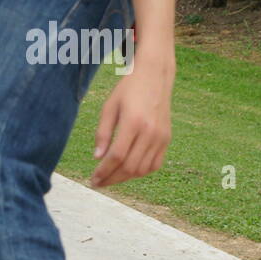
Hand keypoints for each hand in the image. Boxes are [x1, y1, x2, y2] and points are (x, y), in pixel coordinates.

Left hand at [90, 59, 173, 187]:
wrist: (155, 77)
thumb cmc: (128, 90)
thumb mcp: (109, 107)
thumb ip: (103, 133)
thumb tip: (97, 158)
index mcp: (133, 122)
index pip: (117, 156)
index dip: (103, 171)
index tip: (93, 179)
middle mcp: (150, 132)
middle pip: (129, 167)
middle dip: (112, 179)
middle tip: (99, 182)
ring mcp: (161, 137)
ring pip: (142, 169)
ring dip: (125, 177)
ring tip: (111, 177)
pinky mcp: (167, 139)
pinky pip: (154, 165)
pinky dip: (141, 172)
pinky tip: (128, 170)